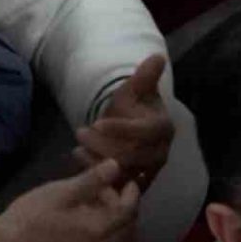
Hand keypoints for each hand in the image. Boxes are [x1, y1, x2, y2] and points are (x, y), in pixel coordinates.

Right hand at [0, 160, 138, 241]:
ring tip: (98, 213)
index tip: (126, 182)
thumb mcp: (60, 193)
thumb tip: (116, 165)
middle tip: (106, 195)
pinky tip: (89, 234)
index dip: (131, 194)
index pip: (130, 210)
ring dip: (115, 228)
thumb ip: (92, 180)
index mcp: (102, 230)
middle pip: (128, 229)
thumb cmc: (30, 219)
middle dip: (122, 209)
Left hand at [74, 54, 173, 191]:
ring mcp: (149, 170)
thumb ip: (145, 76)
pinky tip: (81, 162)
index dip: (122, 129)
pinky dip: (98, 177)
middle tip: (79, 133)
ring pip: (124, 172)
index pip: (146, 131)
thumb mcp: (134, 91)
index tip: (97, 123)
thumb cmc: (132, 109)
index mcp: (164, 128)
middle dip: (104, 145)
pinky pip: (117, 185)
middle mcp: (161, 152)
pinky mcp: (135, 183)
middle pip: (134, 155)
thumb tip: (157, 56)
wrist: (129, 132)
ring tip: (77, 149)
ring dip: (98, 161)